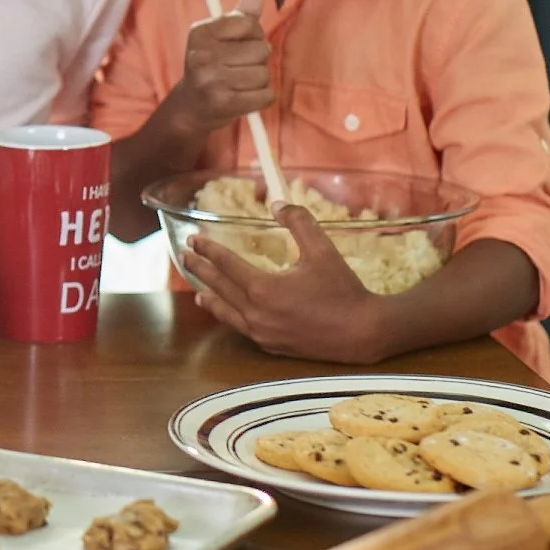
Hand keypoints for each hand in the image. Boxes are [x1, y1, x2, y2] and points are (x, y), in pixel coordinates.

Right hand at [163, 0, 273, 137]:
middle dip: (257, 60)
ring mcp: (211, 80)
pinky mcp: (224, 103)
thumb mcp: (221, 37)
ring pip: (263, 74)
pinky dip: (261, 98)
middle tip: (239, 67)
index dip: (253, 35)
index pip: (249, 24)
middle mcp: (202, 55)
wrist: (191, 107)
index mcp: (201, 33)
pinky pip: (265, 95)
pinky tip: (245, 97)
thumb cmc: (211, 66)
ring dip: (259, 80)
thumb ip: (242, 15)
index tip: (239, 45)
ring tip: (240, 83)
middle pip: (260, 50)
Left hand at [182, 204, 387, 362]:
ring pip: (226, 313)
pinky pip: (241, 329)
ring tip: (196, 290)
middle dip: (200, 269)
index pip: (226, 264)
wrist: (364, 332)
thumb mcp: (322, 250)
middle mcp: (256, 313)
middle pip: (219, 287)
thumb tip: (277, 203)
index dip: (209, 249)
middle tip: (185, 255)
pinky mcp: (272, 346)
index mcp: (264, 288)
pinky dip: (229, 318)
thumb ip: (298, 222)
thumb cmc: (343, 290)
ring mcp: (262, 333)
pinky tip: (228, 314)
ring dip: (210, 298)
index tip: (194, 239)